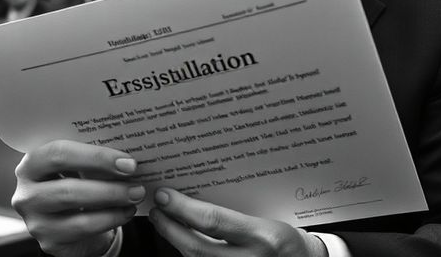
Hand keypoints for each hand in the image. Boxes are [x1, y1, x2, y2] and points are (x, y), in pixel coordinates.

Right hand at [12, 140, 144, 256]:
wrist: (65, 215)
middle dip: (108, 187)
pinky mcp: (49, 241)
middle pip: (68, 189)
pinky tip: (125, 212)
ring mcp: (35, 221)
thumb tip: (127, 158)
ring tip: (135, 197)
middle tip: (137, 184)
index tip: (127, 162)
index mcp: (31, 163)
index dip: (95, 157)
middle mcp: (27, 192)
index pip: (58, 154)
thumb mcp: (76, 165)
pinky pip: (83, 230)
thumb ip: (92, 158)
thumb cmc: (73, 179)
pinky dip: (110, 220)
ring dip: (112, 204)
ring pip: (77, 215)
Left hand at [149, 188, 326, 256]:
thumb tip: (192, 191)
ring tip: (163, 220)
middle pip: (196, 247)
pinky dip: (188, 253)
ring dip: (174, 240)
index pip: (212, 221)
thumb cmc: (285, 238)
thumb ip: (231, 211)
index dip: (182, 208)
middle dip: (168, 227)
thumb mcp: (265, 218)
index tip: (163, 195)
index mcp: (261, 236)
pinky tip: (180, 238)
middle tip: (155, 208)